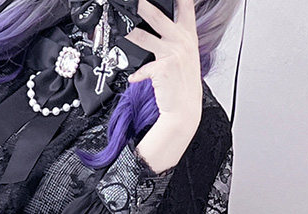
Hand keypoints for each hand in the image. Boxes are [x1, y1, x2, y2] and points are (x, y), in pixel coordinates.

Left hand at [124, 0, 202, 134]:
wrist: (184, 109)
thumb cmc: (183, 85)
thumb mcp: (185, 57)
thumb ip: (175, 41)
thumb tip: (156, 33)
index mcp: (189, 36)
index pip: (186, 7)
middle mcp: (182, 41)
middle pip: (158, 16)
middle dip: (143, 5)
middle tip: (133, 1)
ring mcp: (173, 54)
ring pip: (144, 38)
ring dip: (129, 33)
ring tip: (118, 28)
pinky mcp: (162, 68)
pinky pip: (142, 69)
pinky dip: (137, 75)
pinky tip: (134, 78)